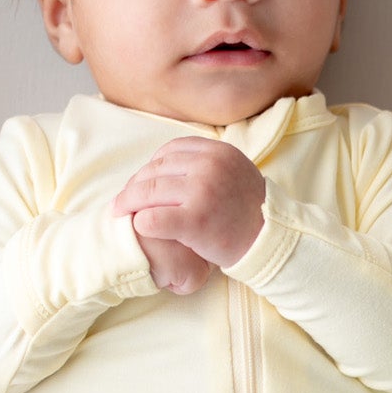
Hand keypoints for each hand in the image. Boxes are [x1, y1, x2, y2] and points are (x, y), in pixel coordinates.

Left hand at [115, 138, 267, 289]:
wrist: (269, 241)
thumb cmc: (248, 212)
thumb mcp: (234, 172)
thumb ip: (207, 163)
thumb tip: (166, 164)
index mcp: (218, 151)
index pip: (170, 151)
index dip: (150, 166)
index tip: (142, 181)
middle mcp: (210, 166)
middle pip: (155, 170)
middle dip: (134, 186)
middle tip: (123, 200)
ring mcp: (202, 192)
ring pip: (148, 191)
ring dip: (129, 203)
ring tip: (121, 212)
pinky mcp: (195, 221)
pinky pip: (153, 218)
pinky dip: (140, 223)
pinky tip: (139, 228)